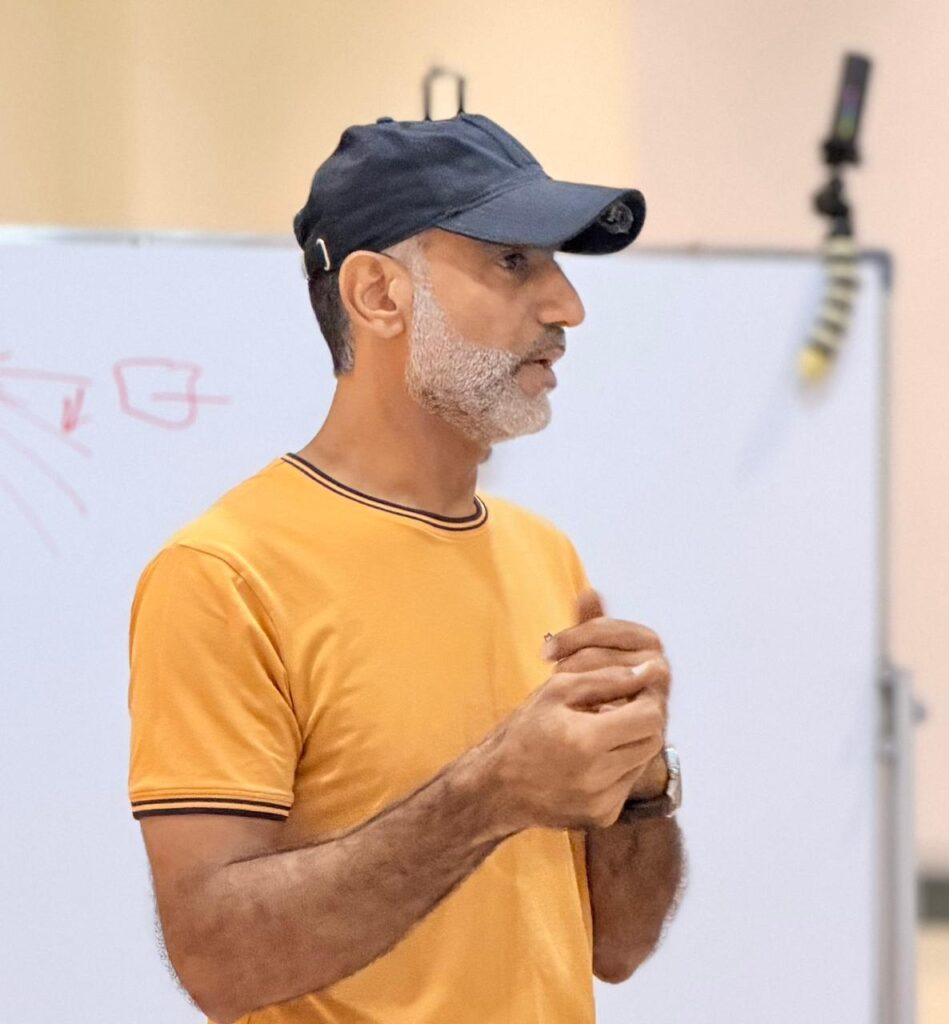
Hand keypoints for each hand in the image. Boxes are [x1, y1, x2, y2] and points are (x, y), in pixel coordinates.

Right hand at [544, 588, 671, 800]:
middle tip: (616, 709)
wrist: (495, 789)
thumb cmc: (523, 732)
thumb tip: (648, 671)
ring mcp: (602, 802)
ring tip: (598, 734)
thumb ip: (605, 679)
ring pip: (642, 761)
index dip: (645, 698)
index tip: (631, 691)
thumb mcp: (556, 691)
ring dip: (630, 743)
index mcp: (586, 741)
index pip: (649, 717)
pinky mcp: (603, 816)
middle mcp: (598, 778)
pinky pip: (627, 783)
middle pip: (653, 740)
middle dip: (640, 721)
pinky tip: (590, 760)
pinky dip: (617, 768)